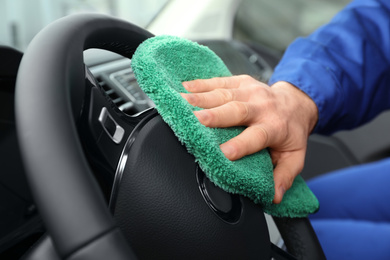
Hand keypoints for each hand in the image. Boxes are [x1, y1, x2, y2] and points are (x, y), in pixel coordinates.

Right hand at [181, 75, 317, 203]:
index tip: (225, 153)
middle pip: (238, 110)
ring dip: (202, 98)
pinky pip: (220, 81)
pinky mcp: (241, 81)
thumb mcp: (294, 157)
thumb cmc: (291, 131)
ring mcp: (251, 91)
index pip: (257, 137)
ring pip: (225, 94)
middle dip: (216, 115)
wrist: (296, 102)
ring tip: (182, 101)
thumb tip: (274, 196)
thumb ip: (284, 176)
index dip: (241, 145)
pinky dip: (202, 84)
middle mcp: (262, 107)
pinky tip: (186, 87)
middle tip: (196, 120)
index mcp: (275, 127)